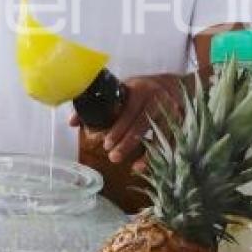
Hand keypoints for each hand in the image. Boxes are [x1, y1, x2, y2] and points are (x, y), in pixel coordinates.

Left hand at [70, 74, 186, 166]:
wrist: (173, 85)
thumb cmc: (141, 90)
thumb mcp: (122, 91)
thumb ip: (99, 105)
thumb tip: (72, 122)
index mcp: (140, 89)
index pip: (128, 110)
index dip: (118, 128)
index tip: (106, 143)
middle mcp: (157, 99)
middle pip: (142, 123)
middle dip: (127, 142)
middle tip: (113, 157)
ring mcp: (171, 111)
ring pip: (158, 134)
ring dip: (146, 152)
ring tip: (131, 166)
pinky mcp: (180, 123)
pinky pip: (170, 142)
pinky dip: (158, 155)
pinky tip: (145, 166)